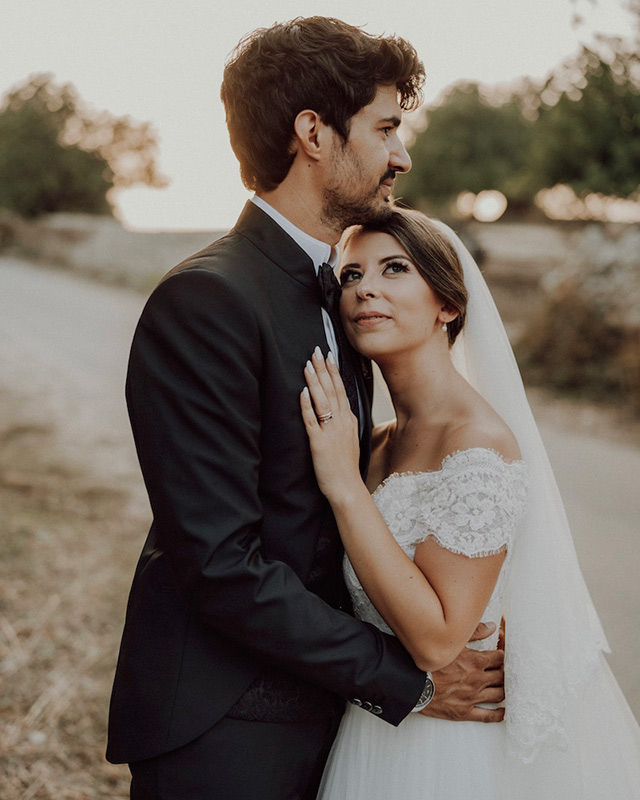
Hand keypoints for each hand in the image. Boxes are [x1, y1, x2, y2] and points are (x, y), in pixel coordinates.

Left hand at [300, 347, 360, 503]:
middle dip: (323, 369)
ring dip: (315, 381)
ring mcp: (331, 431)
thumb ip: (344, 422)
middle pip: (332, 390)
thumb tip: (339, 409)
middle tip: (316, 351)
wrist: (347, 487)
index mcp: (349, 420)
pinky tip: (303, 392)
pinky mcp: (319, 442)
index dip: (333, 372)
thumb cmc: (345, 465)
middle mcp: (342, 422)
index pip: (341, 390)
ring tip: (307, 365)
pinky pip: (312, 420)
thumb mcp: (350, 438)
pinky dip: (307, 405)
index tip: (328, 355)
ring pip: (323, 401)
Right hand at [420, 622, 504, 722]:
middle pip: (502, 676)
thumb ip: (474, 632)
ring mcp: (472, 697)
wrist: (413, 683)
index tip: (502, 654)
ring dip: (504, 690)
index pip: (500, 657)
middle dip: (505, 672)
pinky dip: (498, 714)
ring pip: (498, 694)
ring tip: (505, 687)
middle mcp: (478, 680)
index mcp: (476, 662)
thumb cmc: (430, 661)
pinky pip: (488, 716)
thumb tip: (492, 626)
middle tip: (504, 670)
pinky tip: (503, 711)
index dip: (503, 654)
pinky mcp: (465, 712)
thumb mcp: (452, 642)